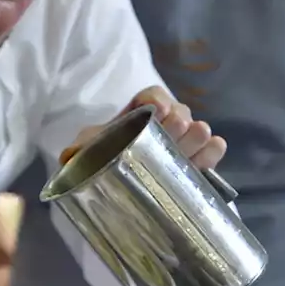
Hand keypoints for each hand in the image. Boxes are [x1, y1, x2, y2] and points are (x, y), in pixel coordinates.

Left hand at [61, 86, 226, 168]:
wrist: (114, 190)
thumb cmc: (100, 164)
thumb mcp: (86, 153)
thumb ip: (78, 150)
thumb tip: (70, 155)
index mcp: (138, 114)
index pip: (153, 95)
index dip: (158, 101)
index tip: (158, 113)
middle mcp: (164, 124)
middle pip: (181, 112)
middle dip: (179, 122)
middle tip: (171, 135)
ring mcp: (183, 143)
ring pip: (200, 130)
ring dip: (196, 139)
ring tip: (188, 153)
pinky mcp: (196, 162)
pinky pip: (215, 149)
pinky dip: (212, 153)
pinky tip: (203, 164)